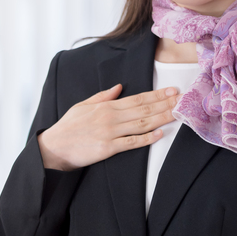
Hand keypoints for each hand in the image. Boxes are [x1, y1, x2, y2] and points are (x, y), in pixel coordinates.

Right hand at [37, 84, 179, 170]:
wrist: (54, 147)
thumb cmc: (68, 126)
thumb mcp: (83, 105)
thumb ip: (102, 96)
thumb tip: (119, 87)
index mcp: (106, 106)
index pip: (137, 98)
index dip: (156, 94)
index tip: (172, 90)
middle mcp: (110, 117)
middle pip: (143, 110)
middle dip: (165, 104)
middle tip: (182, 99)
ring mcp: (110, 133)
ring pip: (141, 124)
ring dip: (161, 118)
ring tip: (177, 113)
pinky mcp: (107, 148)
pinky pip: (131, 142)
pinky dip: (147, 138)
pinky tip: (160, 134)